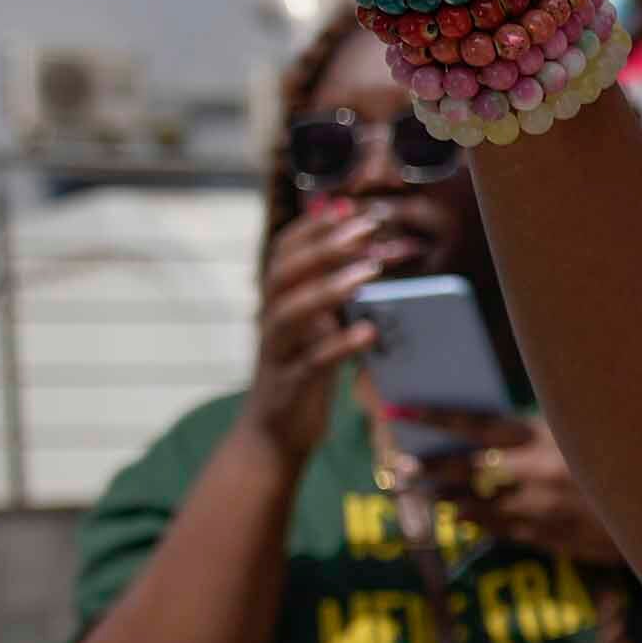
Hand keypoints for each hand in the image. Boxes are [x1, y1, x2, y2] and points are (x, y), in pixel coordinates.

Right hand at [241, 205, 389, 462]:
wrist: (274, 437)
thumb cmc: (302, 374)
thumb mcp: (315, 328)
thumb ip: (329, 294)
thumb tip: (358, 252)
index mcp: (277, 303)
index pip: (286, 252)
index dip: (313, 226)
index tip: (348, 205)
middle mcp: (271, 322)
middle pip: (287, 273)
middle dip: (326, 245)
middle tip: (368, 226)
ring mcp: (277, 353)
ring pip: (292, 312)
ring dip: (330, 287)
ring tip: (370, 270)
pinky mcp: (290, 385)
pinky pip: (312, 361)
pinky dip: (340, 345)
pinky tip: (370, 332)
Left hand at [402, 416, 622, 565]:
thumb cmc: (628, 452)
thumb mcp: (587, 426)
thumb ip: (544, 426)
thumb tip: (497, 426)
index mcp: (545, 434)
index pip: (476, 423)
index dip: (435, 417)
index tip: (400, 410)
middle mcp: (537, 471)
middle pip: (467, 468)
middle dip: (431, 467)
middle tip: (403, 468)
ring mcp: (542, 508)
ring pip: (479, 504)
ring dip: (450, 498)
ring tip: (431, 494)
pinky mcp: (553, 536)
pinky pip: (504, 530)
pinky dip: (481, 521)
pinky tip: (465, 517)